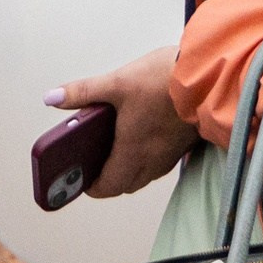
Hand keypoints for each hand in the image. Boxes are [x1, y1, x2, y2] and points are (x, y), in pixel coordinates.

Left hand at [50, 46, 196, 199]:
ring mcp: (170, 154)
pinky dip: (148, 157)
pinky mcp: (184, 144)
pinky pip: (161, 162)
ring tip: (117, 146)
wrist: (209, 76)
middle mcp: (152, 160)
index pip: (108, 186)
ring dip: (129, 169)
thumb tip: (52, 98)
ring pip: (145, 175)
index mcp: (132, 151)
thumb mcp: (118, 82)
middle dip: (109, 179)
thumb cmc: (165, 80)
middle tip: (95, 162)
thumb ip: (83, 91)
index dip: (91, 186)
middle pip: (126, 184)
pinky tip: (144, 133)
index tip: (81, 178)